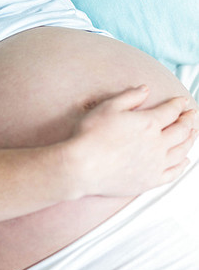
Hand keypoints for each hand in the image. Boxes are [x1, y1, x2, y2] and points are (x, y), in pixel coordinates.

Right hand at [71, 86, 197, 197]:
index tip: (183, 100)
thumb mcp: (108, 107)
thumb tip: (144, 89)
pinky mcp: (150, 180)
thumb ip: (130, 96)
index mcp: (148, 123)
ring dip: (190, 140)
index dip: (179, 104)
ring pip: (181, 151)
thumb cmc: (91, 136)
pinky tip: (184, 161)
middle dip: (189, 120)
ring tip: (193, 134)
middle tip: (192, 115)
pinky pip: (173, 173)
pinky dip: (182, 165)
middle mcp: (157, 144)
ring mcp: (155, 164)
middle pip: (181, 130)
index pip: (171, 111)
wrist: (82, 166)